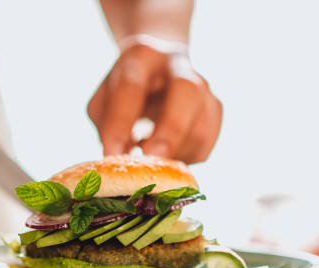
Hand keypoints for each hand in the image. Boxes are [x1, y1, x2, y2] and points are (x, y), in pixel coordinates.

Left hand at [88, 40, 222, 163]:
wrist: (158, 72)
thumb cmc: (123, 93)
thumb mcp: (103, 101)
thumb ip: (107, 126)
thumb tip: (118, 159)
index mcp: (142, 55)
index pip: (132, 86)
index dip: (120, 124)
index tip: (111, 155)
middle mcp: (179, 65)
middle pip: (187, 91)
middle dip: (170, 131)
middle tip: (152, 161)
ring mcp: (204, 87)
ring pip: (200, 128)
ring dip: (173, 153)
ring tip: (150, 159)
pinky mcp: (215, 112)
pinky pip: (204, 147)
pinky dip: (181, 159)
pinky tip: (165, 155)